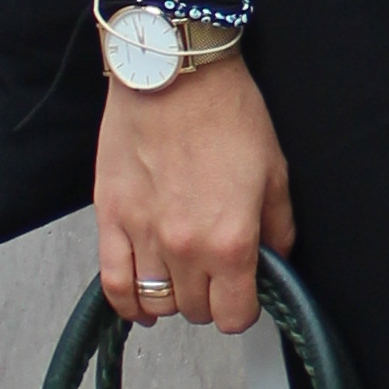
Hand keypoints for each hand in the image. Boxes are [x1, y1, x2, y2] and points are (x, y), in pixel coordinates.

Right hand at [95, 55, 295, 330]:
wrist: (175, 73)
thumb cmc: (226, 112)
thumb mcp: (275, 172)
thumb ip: (278, 229)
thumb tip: (276, 261)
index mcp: (231, 240)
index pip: (234, 315)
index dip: (243, 309)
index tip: (244, 294)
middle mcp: (185, 247)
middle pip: (196, 310)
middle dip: (210, 298)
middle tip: (216, 273)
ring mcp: (143, 235)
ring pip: (156, 302)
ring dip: (173, 298)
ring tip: (182, 278)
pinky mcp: (111, 218)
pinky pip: (113, 283)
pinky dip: (127, 303)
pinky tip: (140, 305)